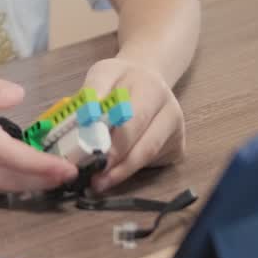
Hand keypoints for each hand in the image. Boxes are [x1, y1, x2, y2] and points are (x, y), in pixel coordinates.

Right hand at [0, 65, 75, 192]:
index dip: (39, 164)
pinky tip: (25, 178)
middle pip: (7, 179)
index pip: (6, 153)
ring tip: (54, 178)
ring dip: (28, 185)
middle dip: (41, 180)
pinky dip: (8, 185)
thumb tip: (19, 96)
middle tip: (70, 175)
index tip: (65, 167)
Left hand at [81, 56, 185, 190]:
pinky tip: (114, 173)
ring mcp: (176, 129)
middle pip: (142, 139)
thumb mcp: (102, 75)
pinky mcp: (177, 147)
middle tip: (93, 174)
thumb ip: (91, 94)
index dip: (109, 132)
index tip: (89, 150)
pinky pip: (152, 163)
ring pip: (147, 154)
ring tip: (99, 182)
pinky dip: (130, 170)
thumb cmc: (120, 81)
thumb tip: (80, 121)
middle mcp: (168, 107)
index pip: (128, 112)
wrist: (148, 80)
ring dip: (121, 171)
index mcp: (148, 86)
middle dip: (115, 158)